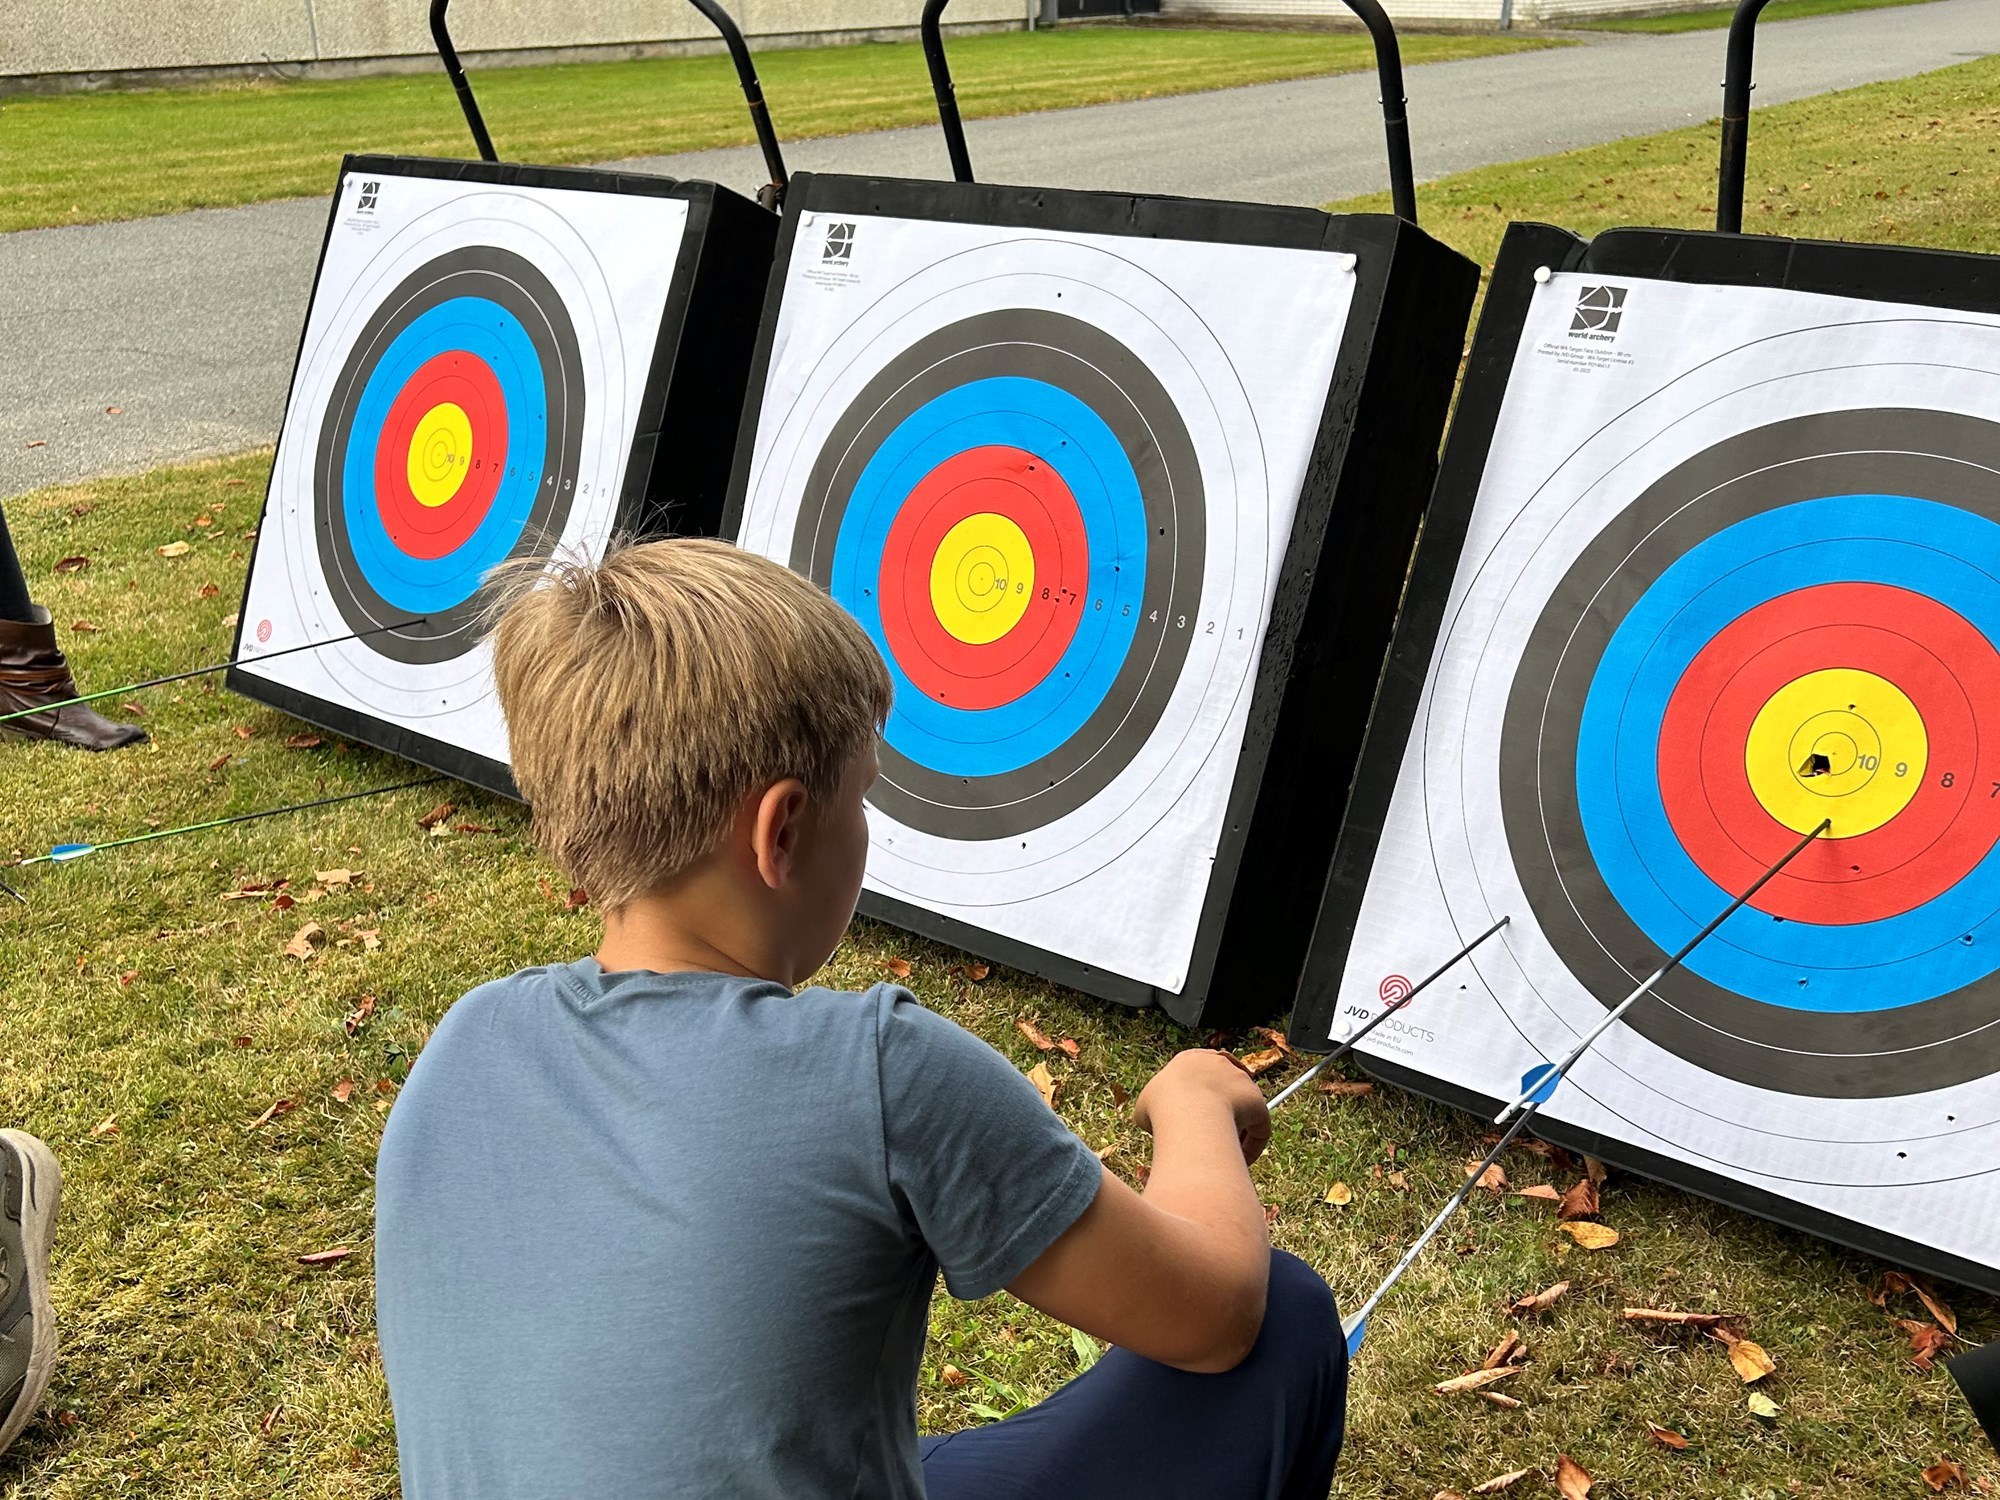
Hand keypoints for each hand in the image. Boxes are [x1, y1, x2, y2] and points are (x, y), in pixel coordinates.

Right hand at [1132, 1049, 1271, 1165]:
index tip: (1193, 1120)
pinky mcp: (1258, 1100)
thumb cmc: (1161, 1108)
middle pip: (1223, 1091)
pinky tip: (1239, 1161)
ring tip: (1223, 1155)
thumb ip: (1158, 1108)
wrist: (1186, 1111)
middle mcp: (1219, 1063)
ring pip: (1243, 1110)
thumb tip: (1162, 1125)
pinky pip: (1258, 1127)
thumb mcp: (1146, 1104)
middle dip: (1219, 1116)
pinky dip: (1252, 1146)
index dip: (1198, 1099)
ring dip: (1236, 1133)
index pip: (1200, 1075)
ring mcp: (1241, 1079)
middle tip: (1209, 1140)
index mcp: (1191, 1059)